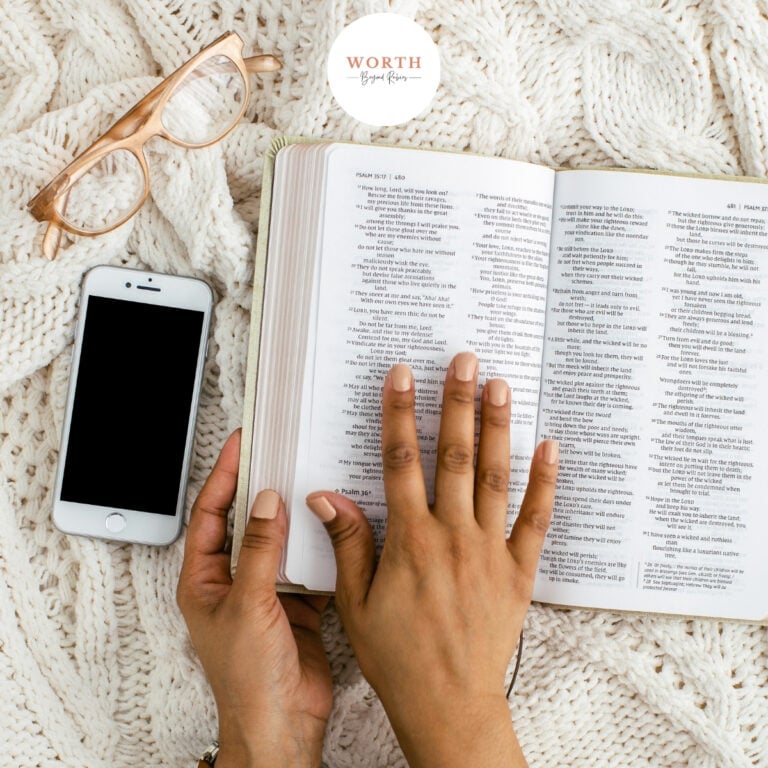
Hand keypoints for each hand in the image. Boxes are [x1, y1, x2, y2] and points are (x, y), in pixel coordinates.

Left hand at [177, 431, 331, 767]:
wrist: (283, 723)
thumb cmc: (248, 678)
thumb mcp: (248, 605)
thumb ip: (259, 550)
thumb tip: (265, 501)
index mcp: (204, 579)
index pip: (210, 514)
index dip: (224, 476)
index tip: (241, 444)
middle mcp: (234, 579)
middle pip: (246, 520)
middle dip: (261, 487)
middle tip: (278, 452)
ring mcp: (267, 589)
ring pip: (280, 538)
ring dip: (294, 514)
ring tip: (310, 479)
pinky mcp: (297, 600)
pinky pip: (307, 560)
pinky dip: (319, 543)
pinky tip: (332, 523)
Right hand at [306, 352, 558, 767]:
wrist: (449, 703)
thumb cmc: (399, 656)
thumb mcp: (357, 602)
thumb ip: (348, 543)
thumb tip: (326, 497)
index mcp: (410, 540)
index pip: (401, 461)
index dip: (400, 414)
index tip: (402, 376)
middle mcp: (452, 535)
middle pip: (454, 456)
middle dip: (456, 403)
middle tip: (463, 360)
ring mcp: (490, 549)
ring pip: (494, 476)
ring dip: (497, 427)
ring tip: (500, 385)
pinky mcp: (518, 569)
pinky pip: (536, 518)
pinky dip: (545, 481)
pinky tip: (550, 446)